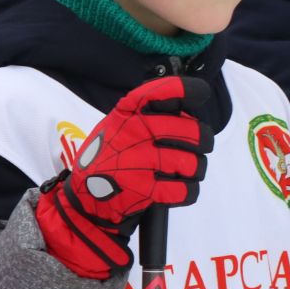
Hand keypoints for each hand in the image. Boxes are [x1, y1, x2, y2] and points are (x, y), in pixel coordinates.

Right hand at [34, 75, 214, 279]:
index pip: (159, 91)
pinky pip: (185, 190)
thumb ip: (146, 115)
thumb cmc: (109, 158)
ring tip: (188, 171)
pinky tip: (181, 189)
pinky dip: (189, 192)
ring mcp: (139, 161)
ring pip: (193, 163)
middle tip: (201, 146)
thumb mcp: (116, 126)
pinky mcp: (145, 190)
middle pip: (192, 131)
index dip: (187, 89)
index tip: (200, 92)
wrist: (86, 199)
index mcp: (126, 113)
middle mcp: (134, 133)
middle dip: (204, 140)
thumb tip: (189, 112)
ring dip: (196, 169)